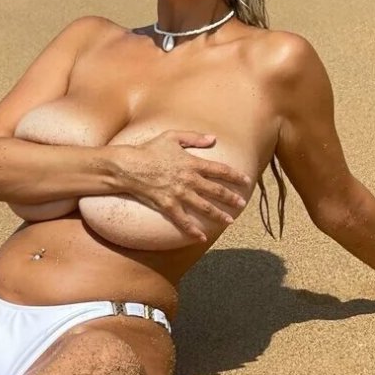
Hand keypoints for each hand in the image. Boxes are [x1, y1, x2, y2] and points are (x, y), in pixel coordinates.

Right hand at [114, 130, 252, 241]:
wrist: (129, 166)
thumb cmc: (149, 150)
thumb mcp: (172, 137)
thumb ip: (194, 137)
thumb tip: (213, 138)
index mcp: (192, 163)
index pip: (220, 170)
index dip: (235, 176)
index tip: (246, 181)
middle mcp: (189, 179)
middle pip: (216, 190)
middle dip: (231, 198)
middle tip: (242, 204)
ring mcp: (178, 193)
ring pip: (204, 207)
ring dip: (218, 215)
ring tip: (229, 221)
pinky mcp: (167, 205)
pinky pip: (183, 220)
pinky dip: (192, 230)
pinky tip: (201, 237)